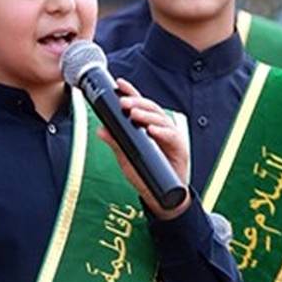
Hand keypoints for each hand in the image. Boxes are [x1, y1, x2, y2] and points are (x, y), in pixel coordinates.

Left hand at [97, 78, 189, 220]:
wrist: (163, 197)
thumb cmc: (146, 174)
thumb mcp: (127, 158)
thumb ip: (116, 143)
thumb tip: (101, 129)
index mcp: (148, 126)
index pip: (140, 105)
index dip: (131, 93)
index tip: (119, 84)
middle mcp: (161, 127)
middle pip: (151, 108)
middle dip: (137, 103)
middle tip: (123, 103)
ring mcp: (171, 136)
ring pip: (161, 119)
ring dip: (147, 115)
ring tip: (134, 114)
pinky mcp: (180, 148)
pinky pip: (171, 136)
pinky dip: (162, 132)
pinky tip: (152, 130)